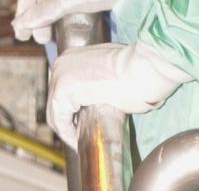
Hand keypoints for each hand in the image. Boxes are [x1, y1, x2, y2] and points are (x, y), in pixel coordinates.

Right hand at [13, 0, 112, 43]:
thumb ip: (42, 13)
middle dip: (38, 16)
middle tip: (40, 39)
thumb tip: (21, 24)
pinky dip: (63, 4)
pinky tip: (64, 17)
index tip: (21, 34)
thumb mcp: (68, 2)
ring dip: (50, 11)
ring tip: (51, 34)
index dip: (22, 13)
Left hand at [47, 41, 191, 148]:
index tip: (82, 126)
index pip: (62, 91)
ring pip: (55, 113)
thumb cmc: (136, 70)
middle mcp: (61, 63)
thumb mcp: (111, 70)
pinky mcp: (64, 89)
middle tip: (83, 136)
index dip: (70, 112)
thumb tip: (96, 97)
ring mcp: (60, 74)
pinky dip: (68, 134)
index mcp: (72, 56)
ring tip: (83, 141)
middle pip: (55, 102)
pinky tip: (80, 142)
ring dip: (67, 130)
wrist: (144, 67)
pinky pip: (59, 120)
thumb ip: (98, 80)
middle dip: (68, 121)